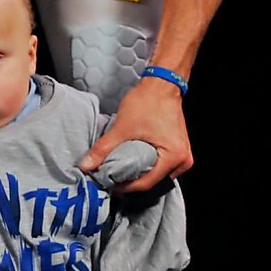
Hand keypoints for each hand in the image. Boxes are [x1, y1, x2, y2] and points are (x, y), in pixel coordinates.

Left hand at [80, 75, 191, 194]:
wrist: (162, 84)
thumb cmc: (149, 101)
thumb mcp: (123, 127)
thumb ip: (103, 148)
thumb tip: (87, 164)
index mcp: (174, 156)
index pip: (146, 183)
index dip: (125, 187)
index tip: (109, 184)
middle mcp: (182, 159)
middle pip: (153, 181)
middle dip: (131, 182)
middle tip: (112, 179)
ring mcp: (182, 155)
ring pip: (157, 175)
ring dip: (139, 174)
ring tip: (120, 172)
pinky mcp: (177, 149)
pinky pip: (161, 166)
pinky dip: (146, 166)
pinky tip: (132, 162)